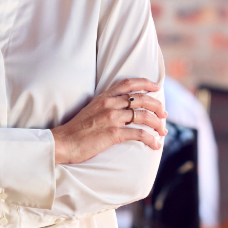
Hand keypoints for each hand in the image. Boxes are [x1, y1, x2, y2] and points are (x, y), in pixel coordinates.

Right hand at [51, 78, 166, 164]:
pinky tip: (155, 145)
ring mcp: (112, 118)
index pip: (128, 83)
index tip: (156, 87)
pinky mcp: (113, 134)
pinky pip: (139, 134)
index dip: (145, 83)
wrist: (64, 142)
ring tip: (163, 131)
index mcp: (104, 97)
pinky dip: (151, 139)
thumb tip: (121, 108)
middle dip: (157, 105)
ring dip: (157, 123)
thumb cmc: (76, 129)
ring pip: (143, 116)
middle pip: (141, 99)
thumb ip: (105, 105)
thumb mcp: (90, 109)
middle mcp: (109, 104)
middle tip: (164, 114)